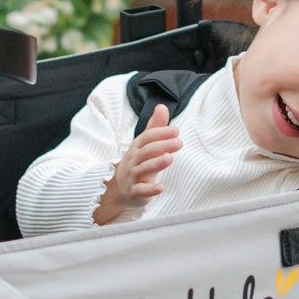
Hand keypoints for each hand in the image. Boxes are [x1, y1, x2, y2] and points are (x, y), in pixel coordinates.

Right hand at [93, 105, 179, 224]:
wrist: (120, 188)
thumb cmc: (137, 163)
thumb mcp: (145, 145)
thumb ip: (155, 127)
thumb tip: (162, 106)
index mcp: (137, 148)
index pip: (147, 138)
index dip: (160, 133)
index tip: (176, 130)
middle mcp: (133, 161)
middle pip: (146, 152)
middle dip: (162, 146)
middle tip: (179, 142)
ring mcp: (133, 176)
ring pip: (143, 169)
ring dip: (156, 163)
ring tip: (170, 158)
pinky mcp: (135, 192)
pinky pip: (141, 191)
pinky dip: (150, 190)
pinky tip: (161, 188)